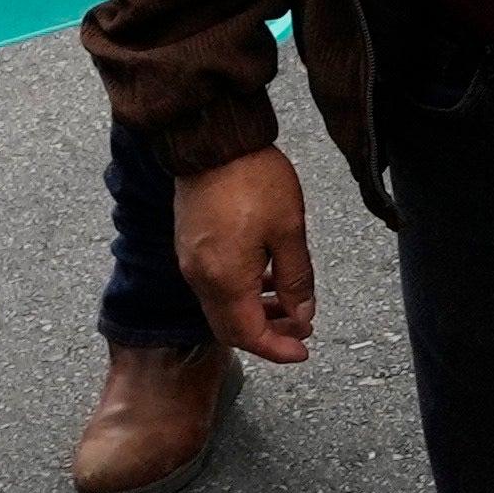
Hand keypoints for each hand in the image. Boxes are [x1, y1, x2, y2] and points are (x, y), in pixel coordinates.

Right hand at [179, 147, 316, 366]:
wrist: (213, 141)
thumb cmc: (253, 180)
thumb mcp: (289, 232)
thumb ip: (296, 280)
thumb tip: (302, 315)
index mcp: (225, 280)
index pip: (248, 335)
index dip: (277, 350)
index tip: (303, 351)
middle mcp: (200, 278)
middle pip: (231, 328)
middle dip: (268, 335)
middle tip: (301, 330)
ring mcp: (191, 262)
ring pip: (223, 308)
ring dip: (256, 313)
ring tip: (291, 305)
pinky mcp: (190, 246)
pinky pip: (215, 286)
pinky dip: (242, 293)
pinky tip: (268, 278)